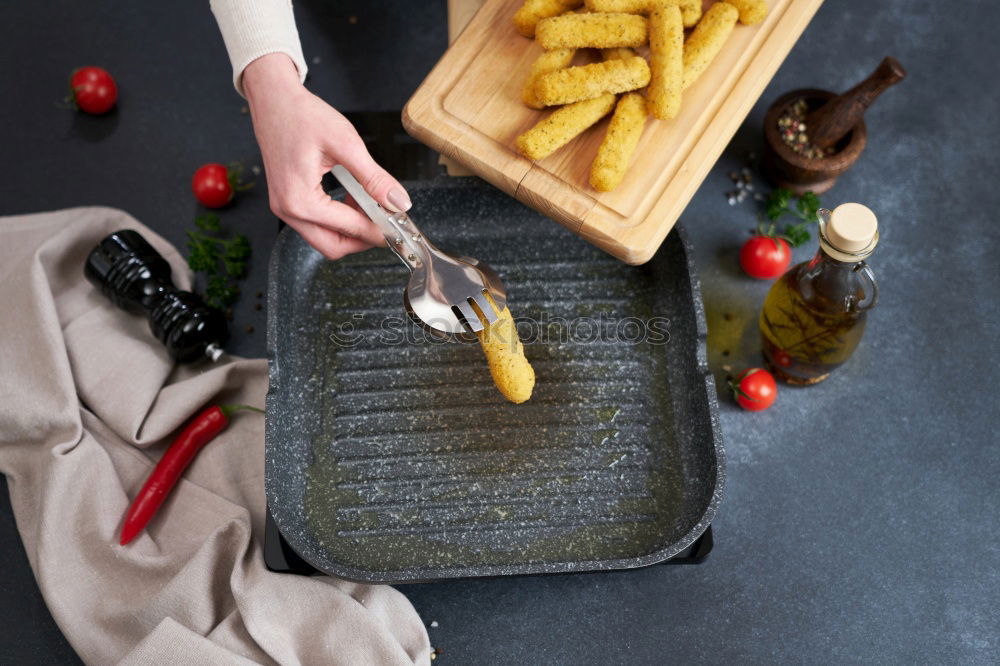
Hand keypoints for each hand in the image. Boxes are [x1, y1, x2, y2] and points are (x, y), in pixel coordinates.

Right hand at [243, 53, 411, 259]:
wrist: (275, 100)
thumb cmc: (302, 116)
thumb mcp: (346, 144)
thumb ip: (374, 178)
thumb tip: (398, 202)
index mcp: (300, 200)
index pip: (350, 229)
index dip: (380, 229)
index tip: (400, 224)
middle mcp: (288, 210)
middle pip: (334, 247)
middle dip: (364, 238)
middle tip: (387, 219)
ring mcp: (285, 208)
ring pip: (325, 239)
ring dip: (351, 228)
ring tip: (369, 203)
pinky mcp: (287, 202)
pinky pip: (316, 225)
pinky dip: (339, 219)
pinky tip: (352, 197)